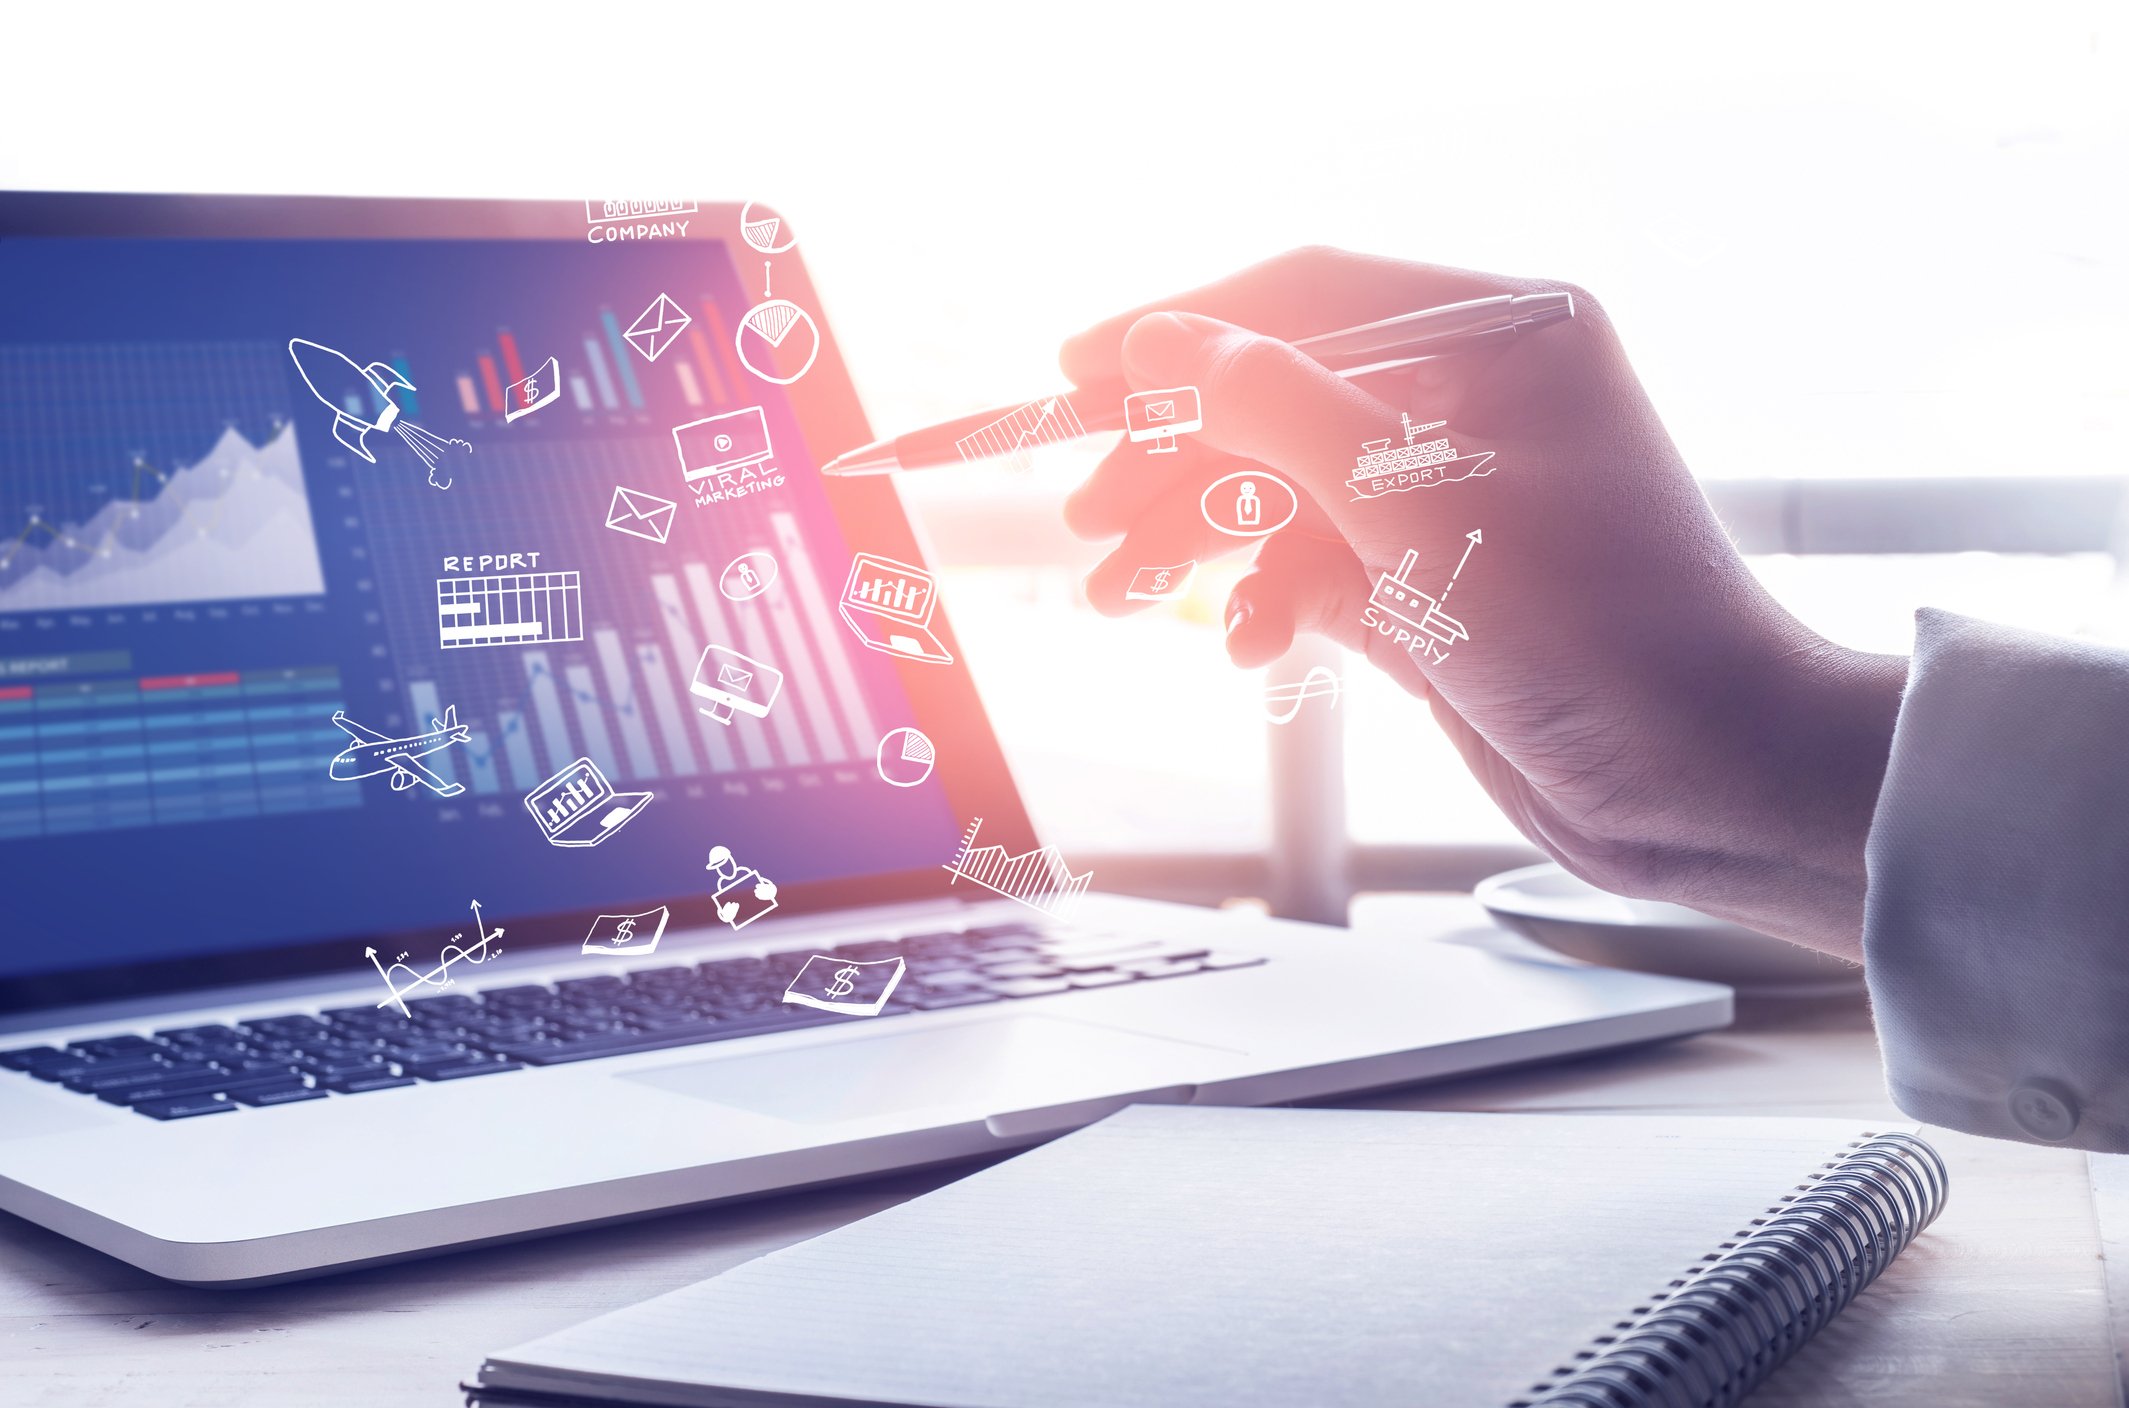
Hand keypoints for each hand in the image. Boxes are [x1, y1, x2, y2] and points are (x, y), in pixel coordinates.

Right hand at [1061, 248, 1904, 955]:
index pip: (1307, 296)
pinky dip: (1270, 600)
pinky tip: (1245, 646)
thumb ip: (1278, 412)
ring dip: (1202, 542)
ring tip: (1118, 595)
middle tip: (1086, 516)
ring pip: (1287, 492)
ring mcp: (1453, 496)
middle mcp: (1477, 401)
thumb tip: (1164, 344)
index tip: (1078, 369)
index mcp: (1503, 336)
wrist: (1703, 783)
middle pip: (1282, 399)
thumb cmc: (1596, 630)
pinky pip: (1320, 567)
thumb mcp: (1416, 506)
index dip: (1184, 331)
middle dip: (1178, 460)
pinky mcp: (1438, 583)